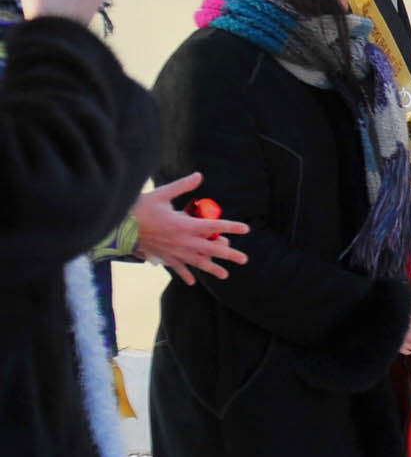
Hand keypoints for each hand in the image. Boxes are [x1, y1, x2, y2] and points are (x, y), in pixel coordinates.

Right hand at [131, 173, 248, 284]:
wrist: (118, 227)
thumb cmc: (140, 208)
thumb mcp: (162, 194)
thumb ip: (182, 186)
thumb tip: (199, 175)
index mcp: (185, 224)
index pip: (215, 226)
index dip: (231, 227)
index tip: (246, 229)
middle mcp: (183, 241)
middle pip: (212, 249)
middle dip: (229, 254)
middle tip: (244, 259)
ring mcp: (174, 252)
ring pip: (198, 262)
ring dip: (212, 268)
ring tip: (225, 275)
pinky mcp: (163, 257)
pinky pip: (177, 268)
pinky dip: (185, 275)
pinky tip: (192, 282)